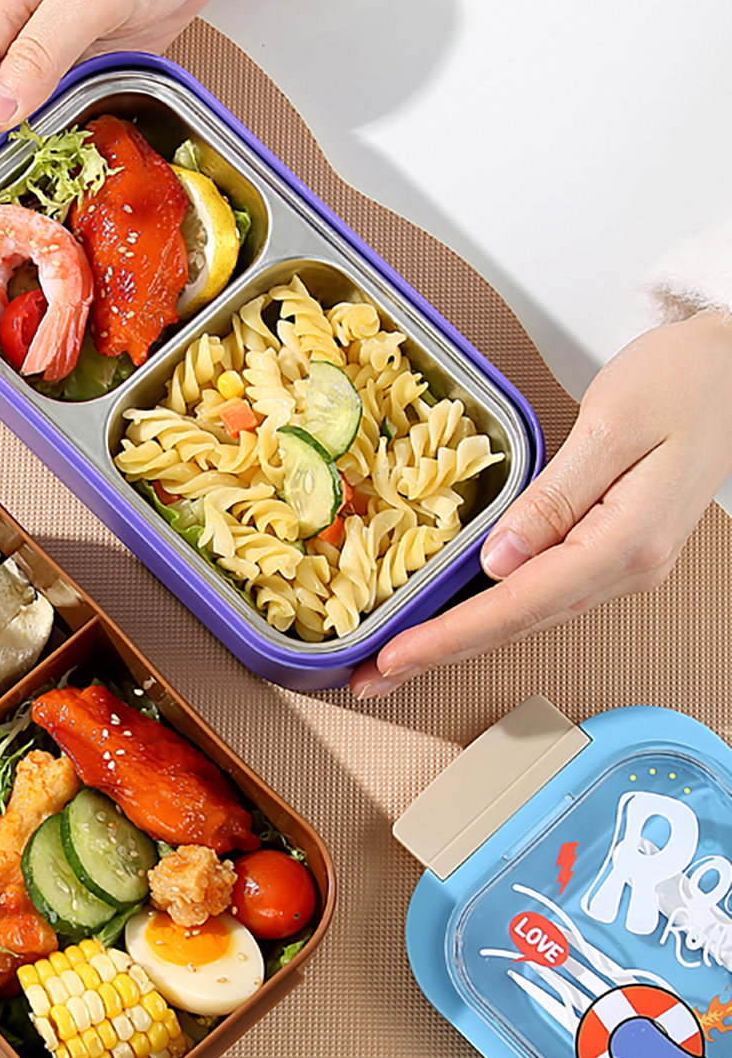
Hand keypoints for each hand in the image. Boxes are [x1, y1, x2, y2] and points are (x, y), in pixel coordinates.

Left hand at [351, 310, 731, 698]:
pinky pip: (543, 592)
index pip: (519, 605)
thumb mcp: (611, 424)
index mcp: (626, 542)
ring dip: (460, 638)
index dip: (450, 636)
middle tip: (372, 676)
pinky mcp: (614, 549)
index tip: (394, 656)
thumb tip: (498, 560)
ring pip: (528, 615)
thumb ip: (553, 497)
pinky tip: (455, 619)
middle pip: (518, 624)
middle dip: (441, 653)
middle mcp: (628, 567)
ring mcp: (624, 564)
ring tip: (398, 657)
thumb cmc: (684, 381)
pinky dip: (491, 612)